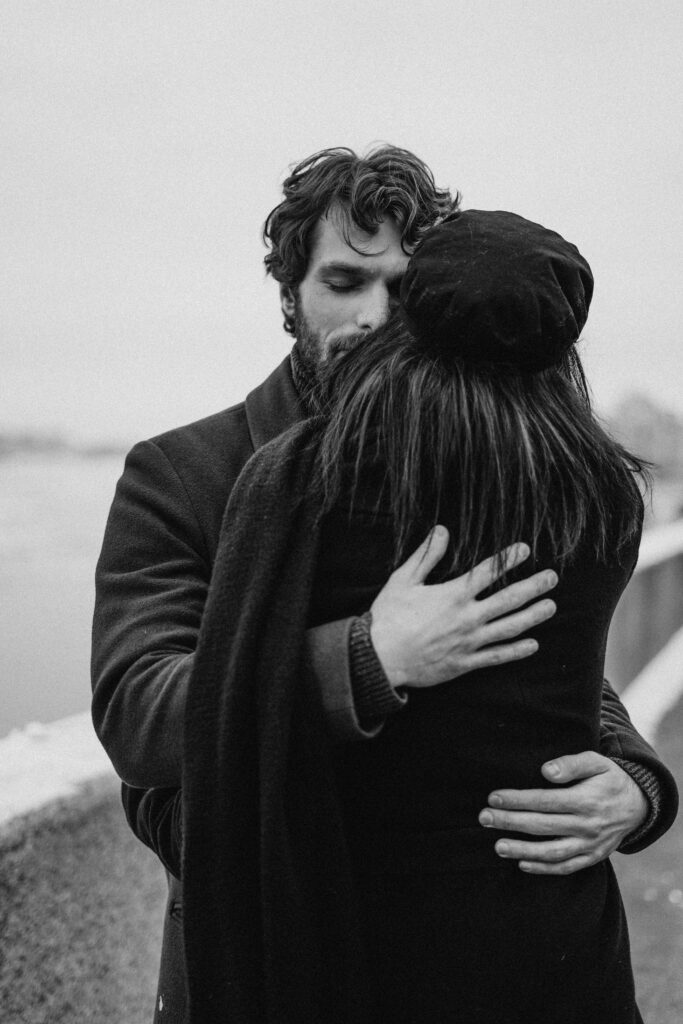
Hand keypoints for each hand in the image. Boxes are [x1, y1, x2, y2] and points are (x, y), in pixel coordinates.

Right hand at [369, 526, 556, 688]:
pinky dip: (516, 651)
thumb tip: (442, 530)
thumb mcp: (403, 580)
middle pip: (508, 599)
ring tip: (551, 606)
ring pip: (509, 628)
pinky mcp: (464, 663)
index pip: (488, 572)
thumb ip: (426, 556)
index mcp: (453, 594)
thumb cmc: (389, 616)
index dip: (509, 559)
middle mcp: (467, 617)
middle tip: (552, 578)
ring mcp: (468, 641)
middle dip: (533, 587)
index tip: (525, 549)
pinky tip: (533, 645)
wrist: (379, 658)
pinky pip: (496, 657)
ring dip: (533, 616)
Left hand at [479, 751, 648, 874]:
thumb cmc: (610, 778)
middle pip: (543, 826)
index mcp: (587, 800)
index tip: (493, 797)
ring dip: (523, 850)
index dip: (518, 800)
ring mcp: (590, 845)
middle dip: (510, 823)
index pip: (546, 801)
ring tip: (498, 846)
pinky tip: (522, 864)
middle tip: (484, 818)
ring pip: (552, 852)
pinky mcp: (592, 858)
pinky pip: (566, 867)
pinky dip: (543, 868)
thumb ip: (571, 764)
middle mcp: (588, 825)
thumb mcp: (597, 762)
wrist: (639, 805)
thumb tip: (545, 771)